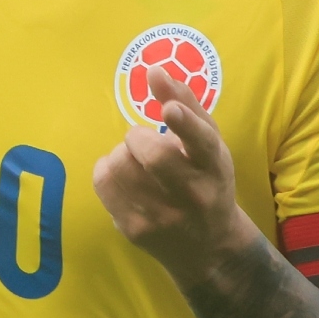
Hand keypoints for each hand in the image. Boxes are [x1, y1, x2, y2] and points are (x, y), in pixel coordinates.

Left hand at [92, 65, 246, 279]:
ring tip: (138, 163)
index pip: (202, 143)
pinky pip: (103, 182)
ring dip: (122, 153)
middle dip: (139, 137)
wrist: (208, 248)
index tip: (168, 110)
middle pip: (153, 154)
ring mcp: (162, 216)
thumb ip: (185, 103)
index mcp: (215, 166)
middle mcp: (193, 194)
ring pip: (120, 164)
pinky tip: (125, 177)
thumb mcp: (209, 144)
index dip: (184, 123)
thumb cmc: (208, 181)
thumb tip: (154, 69)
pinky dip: (107, 169)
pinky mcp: (135, 229)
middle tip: (144, 143)